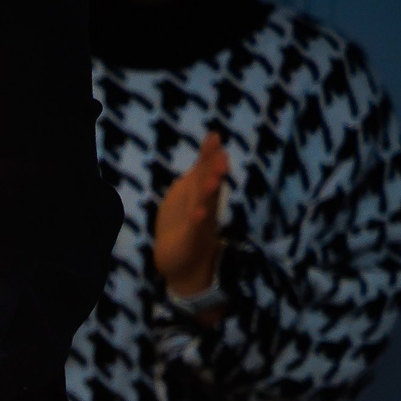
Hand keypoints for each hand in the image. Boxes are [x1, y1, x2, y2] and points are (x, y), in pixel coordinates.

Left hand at [155, 130, 228, 309]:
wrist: (181, 265)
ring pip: (206, 206)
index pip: (205, 172)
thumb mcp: (189, 198)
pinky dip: (198, 222)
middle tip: (220, 151)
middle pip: (209, 185)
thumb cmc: (185, 227)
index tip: (213, 135)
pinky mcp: (191, 242)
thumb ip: (197, 178)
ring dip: (209, 193)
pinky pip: (196, 231)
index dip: (209, 155)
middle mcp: (204, 207)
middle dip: (214, 169)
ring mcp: (199, 225)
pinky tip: (199, 213)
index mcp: (200, 196)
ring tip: (213, 179)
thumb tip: (207, 155)